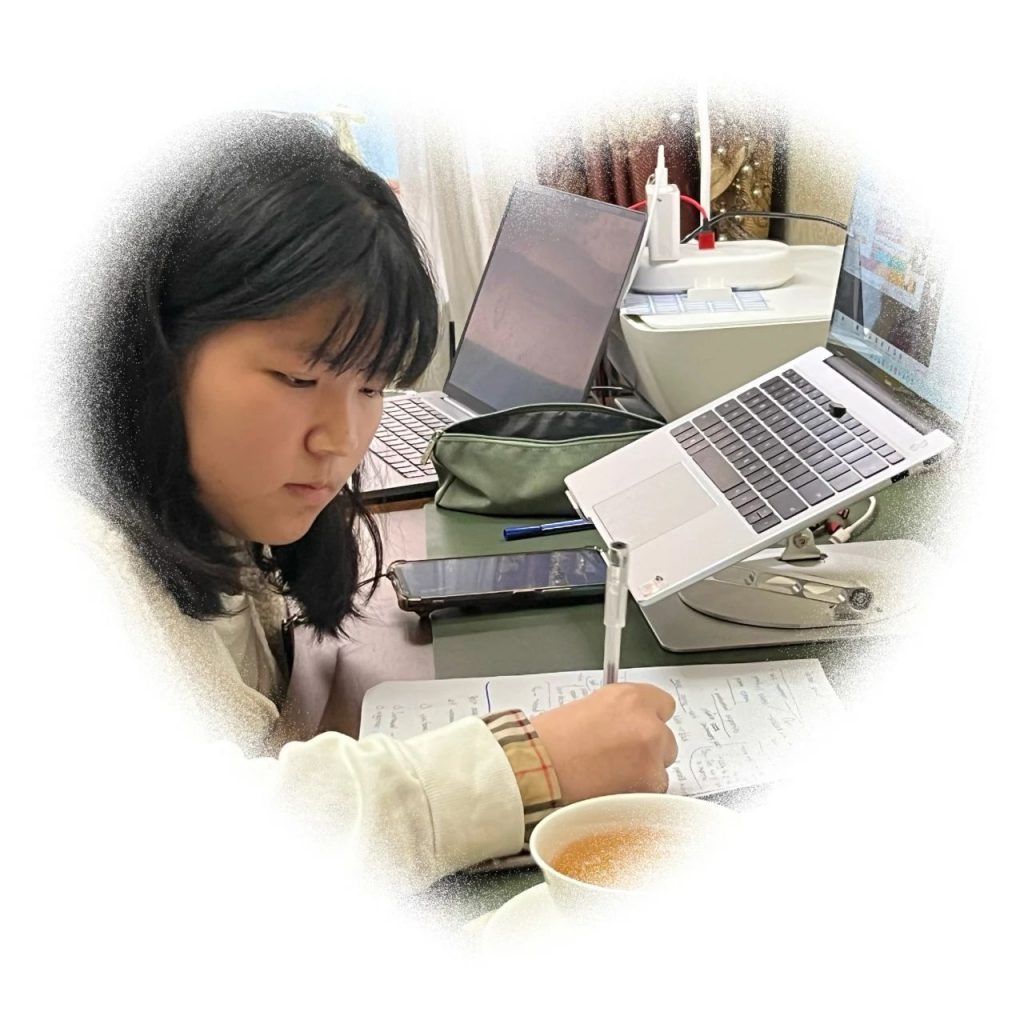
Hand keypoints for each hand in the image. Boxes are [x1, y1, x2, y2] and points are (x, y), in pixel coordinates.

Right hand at [531, 684, 677, 804]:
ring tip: (609, 776)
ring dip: (643, 772)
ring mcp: (651, 756)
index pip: (663, 704)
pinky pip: (653, 792)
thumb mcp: (588, 709)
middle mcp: (646, 724)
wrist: (538, 771)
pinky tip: (611, 790)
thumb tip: (627, 724)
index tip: (641, 726)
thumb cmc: (551, 741)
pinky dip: (637, 794)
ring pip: (661, 767)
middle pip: (665, 738)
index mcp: (630, 698)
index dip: (649, 717)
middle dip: (647, 748)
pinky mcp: (648, 786)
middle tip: (619, 756)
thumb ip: (618, 713)